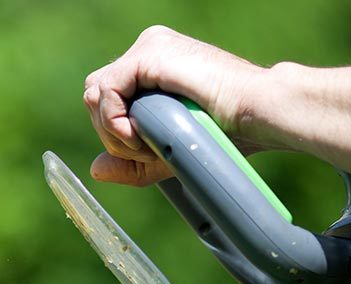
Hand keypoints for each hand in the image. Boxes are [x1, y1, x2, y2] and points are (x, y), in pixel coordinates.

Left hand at [83, 26, 264, 186]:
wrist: (255, 115)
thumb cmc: (226, 133)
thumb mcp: (169, 152)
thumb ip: (132, 162)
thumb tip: (95, 169)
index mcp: (152, 65)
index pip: (107, 98)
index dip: (113, 132)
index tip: (144, 152)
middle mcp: (147, 50)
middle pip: (96, 95)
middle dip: (110, 134)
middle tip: (144, 151)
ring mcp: (148, 47)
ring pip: (96, 93)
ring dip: (112, 131)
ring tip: (146, 144)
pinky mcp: (148, 53)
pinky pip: (106, 90)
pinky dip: (114, 120)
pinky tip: (138, 135)